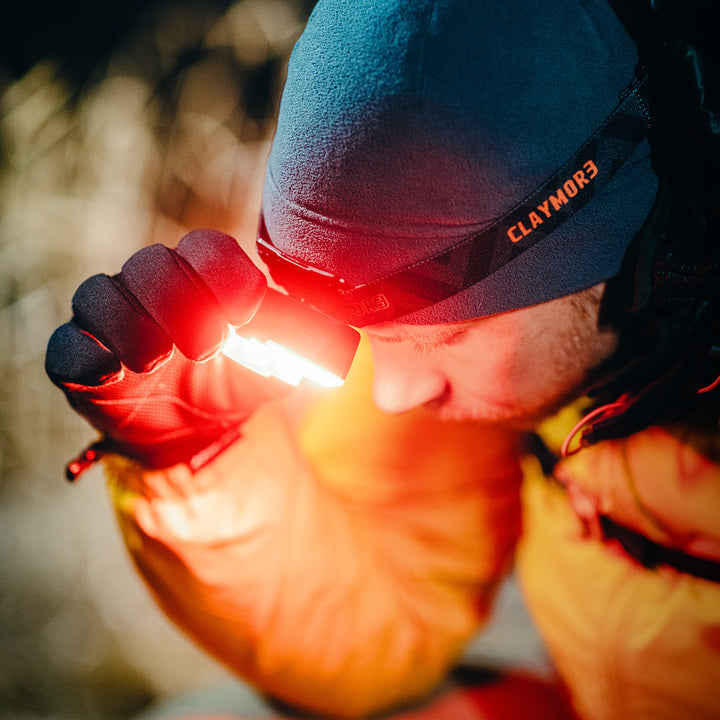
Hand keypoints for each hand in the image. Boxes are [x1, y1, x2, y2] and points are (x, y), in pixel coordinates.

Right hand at [46, 229, 287, 471]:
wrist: (197, 433)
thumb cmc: (235, 384)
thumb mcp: (276, 368)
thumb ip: (300, 347)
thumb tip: (336, 337)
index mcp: (201, 278)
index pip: (205, 248)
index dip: (223, 272)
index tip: (245, 311)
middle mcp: (151, 288)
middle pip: (150, 263)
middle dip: (181, 302)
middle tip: (208, 345)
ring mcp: (110, 320)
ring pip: (100, 294)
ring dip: (135, 327)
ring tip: (161, 362)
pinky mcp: (80, 359)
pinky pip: (67, 346)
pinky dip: (88, 356)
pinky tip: (114, 372)